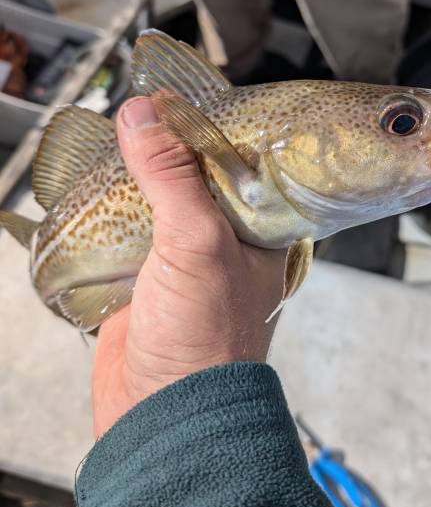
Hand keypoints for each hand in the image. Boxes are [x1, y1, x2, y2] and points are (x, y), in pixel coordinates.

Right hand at [92, 96, 285, 438]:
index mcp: (261, 227)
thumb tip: (143, 114)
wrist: (165, 415)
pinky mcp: (145, 276)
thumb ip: (173, 176)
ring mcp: (184, 257)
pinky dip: (110, 209)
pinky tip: (93, 187)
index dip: (214, 125)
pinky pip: (128, 230)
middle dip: (166, 146)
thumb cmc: (207, 337)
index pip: (243, 158)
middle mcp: (227, 238)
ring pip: (158, 200)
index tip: (181, 91)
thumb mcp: (198, 243)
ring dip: (134, 176)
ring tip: (112, 138)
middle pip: (194, 174)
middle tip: (137, 109)